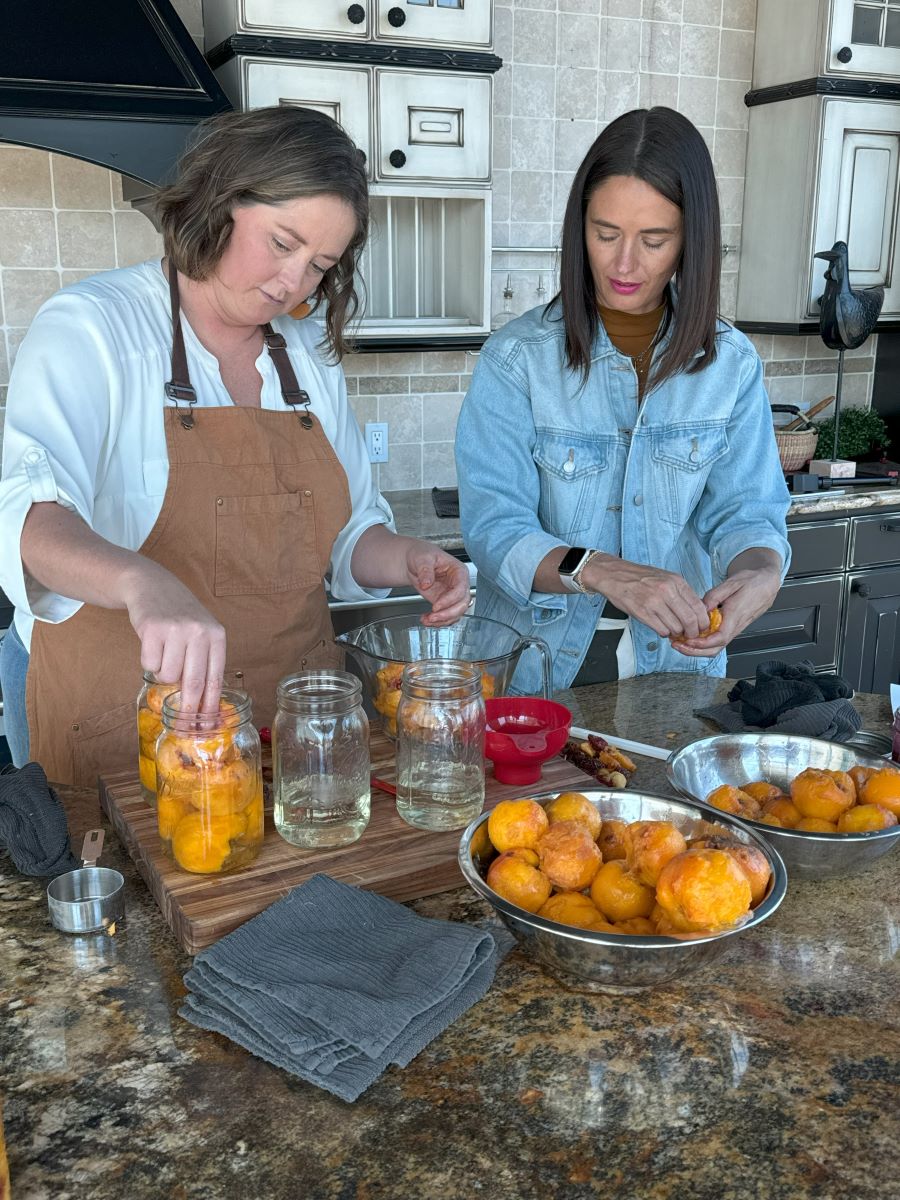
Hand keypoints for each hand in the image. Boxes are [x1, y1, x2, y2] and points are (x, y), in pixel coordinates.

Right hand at [120, 559, 225, 712]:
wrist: (153, 586)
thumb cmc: (180, 616)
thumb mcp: (202, 632)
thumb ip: (205, 660)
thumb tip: (204, 703)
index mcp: (217, 635)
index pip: (216, 678)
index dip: (211, 705)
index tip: (208, 724)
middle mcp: (199, 631)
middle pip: (193, 682)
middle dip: (189, 707)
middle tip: (184, 724)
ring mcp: (176, 629)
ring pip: (168, 675)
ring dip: (163, 675)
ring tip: (165, 655)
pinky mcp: (152, 629)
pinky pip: (150, 665)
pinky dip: (149, 662)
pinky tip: (153, 645)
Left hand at [405, 545, 471, 626]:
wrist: (412, 562)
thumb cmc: (421, 555)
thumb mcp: (422, 558)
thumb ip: (425, 570)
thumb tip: (427, 583)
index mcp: (458, 571)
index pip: (460, 589)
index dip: (449, 599)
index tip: (436, 606)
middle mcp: (458, 584)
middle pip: (462, 604)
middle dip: (448, 614)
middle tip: (433, 617)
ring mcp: (451, 595)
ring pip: (456, 613)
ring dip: (443, 620)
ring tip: (427, 620)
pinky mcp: (444, 603)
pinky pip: (447, 616)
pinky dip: (438, 621)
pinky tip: (426, 619)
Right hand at [579, 553, 710, 639]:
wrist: (615, 575)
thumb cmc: (640, 577)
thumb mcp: (666, 578)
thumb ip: (681, 593)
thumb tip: (696, 612)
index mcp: (676, 582)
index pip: (699, 607)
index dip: (703, 622)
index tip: (702, 627)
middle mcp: (667, 591)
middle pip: (690, 620)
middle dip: (692, 632)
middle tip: (689, 635)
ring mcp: (654, 602)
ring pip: (676, 628)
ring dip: (676, 633)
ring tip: (672, 629)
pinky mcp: (642, 613)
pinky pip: (661, 630)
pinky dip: (664, 633)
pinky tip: (661, 627)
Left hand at [674, 567, 781, 657]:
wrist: (766, 583)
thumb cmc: (752, 582)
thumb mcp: (732, 583)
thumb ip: (714, 595)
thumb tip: (701, 607)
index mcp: (735, 615)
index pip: (720, 638)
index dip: (703, 643)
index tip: (688, 640)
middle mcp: (735, 626)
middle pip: (715, 649)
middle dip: (694, 651)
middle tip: (677, 644)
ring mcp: (733, 629)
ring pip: (715, 647)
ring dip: (696, 648)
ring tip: (679, 642)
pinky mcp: (731, 628)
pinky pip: (716, 640)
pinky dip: (702, 642)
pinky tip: (690, 636)